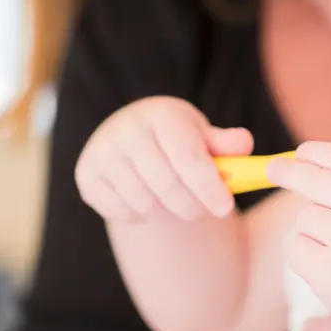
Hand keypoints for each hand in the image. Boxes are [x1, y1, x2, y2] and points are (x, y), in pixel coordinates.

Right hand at [76, 96, 252, 221]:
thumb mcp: (203, 137)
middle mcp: (126, 128)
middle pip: (166, 184)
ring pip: (144, 202)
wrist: (131, 138)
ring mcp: (102, 151)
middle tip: (201, 209)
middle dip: (191, 205)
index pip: (187, 156)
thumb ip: (226, 144)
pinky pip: (120, 212)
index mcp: (161, 115)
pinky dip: (139, 216)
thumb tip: (244, 143)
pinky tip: (146, 201)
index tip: (225, 208)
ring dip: (165, 211)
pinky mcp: (86, 175)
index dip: (208, 185)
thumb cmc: (177, 139)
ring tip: (173, 201)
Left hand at [268, 141, 330, 330]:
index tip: (301, 152)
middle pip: (314, 179)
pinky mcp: (326, 271)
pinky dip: (306, 254)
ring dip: (314, 229)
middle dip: (289, 171)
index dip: (317, 152)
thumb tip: (315, 159)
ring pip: (305, 216)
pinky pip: (296, 246)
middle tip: (274, 168)